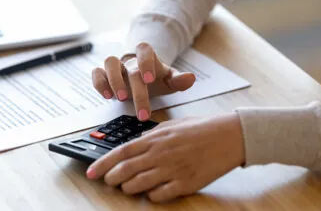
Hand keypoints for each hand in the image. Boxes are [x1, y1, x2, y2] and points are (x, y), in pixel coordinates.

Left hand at [86, 113, 244, 202]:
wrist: (229, 136)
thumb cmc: (201, 128)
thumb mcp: (172, 125)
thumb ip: (152, 134)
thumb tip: (136, 143)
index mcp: (156, 138)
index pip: (121, 153)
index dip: (102, 164)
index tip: (91, 172)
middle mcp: (160, 154)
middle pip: (125, 171)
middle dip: (111, 178)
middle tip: (109, 181)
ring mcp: (172, 170)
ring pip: (138, 185)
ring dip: (129, 188)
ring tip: (129, 186)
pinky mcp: (186, 184)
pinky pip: (159, 195)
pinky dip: (151, 195)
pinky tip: (153, 191)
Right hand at [92, 42, 195, 120]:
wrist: (142, 76)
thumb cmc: (156, 78)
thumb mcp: (169, 80)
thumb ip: (179, 80)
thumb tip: (191, 78)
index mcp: (147, 56)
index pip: (145, 50)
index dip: (145, 62)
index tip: (149, 79)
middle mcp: (130, 60)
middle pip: (130, 68)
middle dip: (136, 91)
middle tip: (142, 112)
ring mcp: (116, 66)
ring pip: (109, 63)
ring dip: (114, 81)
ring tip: (121, 99)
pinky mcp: (104, 74)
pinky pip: (96, 73)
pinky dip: (99, 83)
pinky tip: (107, 96)